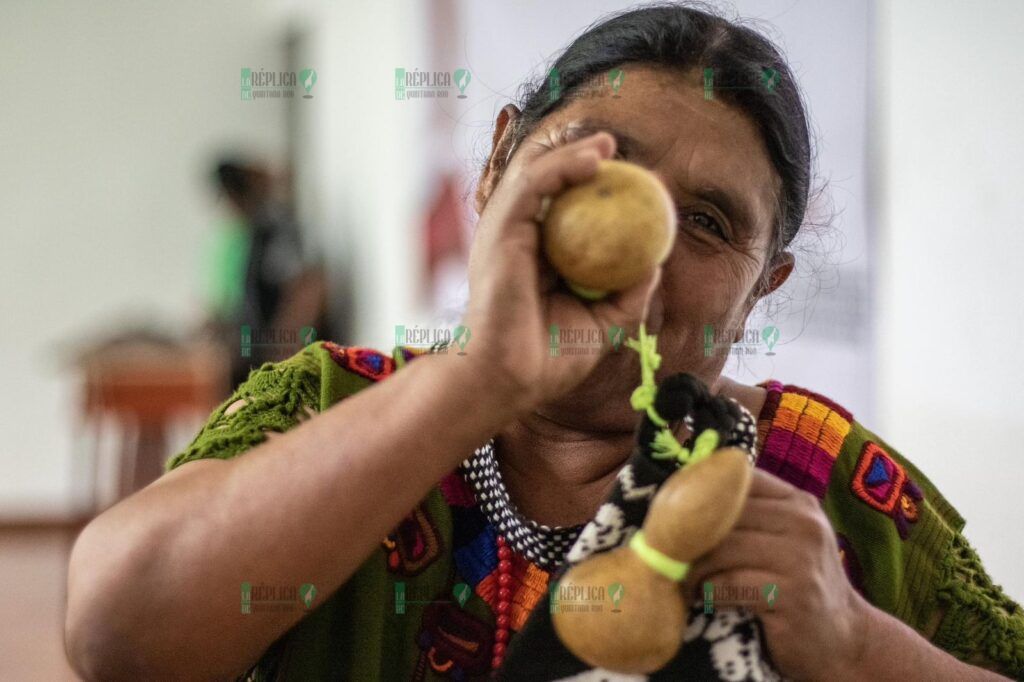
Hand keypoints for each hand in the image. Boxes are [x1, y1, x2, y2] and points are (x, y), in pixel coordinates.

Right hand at [463, 131, 660, 412]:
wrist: (510, 381)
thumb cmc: (548, 360)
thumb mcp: (604, 322)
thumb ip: (628, 292)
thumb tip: (656, 262)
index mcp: (535, 258)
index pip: (561, 210)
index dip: (592, 189)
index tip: (631, 181)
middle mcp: (516, 240)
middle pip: (546, 184)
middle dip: (578, 158)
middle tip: (615, 148)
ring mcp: (505, 233)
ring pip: (536, 175)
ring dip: (573, 153)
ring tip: (607, 144)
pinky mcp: (501, 231)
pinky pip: (533, 185)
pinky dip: (563, 167)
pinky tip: (594, 160)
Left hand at [684, 469, 870, 679]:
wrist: (845, 639)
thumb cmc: (800, 584)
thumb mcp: (786, 538)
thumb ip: (751, 515)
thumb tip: (686, 495)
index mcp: (798, 502)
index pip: (738, 480)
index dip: (701, 494)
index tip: (674, 513)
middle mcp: (803, 523)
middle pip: (725, 514)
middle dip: (691, 534)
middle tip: (667, 551)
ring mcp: (799, 559)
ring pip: (723, 549)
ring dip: (695, 567)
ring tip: (685, 579)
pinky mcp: (790, 595)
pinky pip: (729, 585)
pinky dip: (708, 592)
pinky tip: (705, 599)